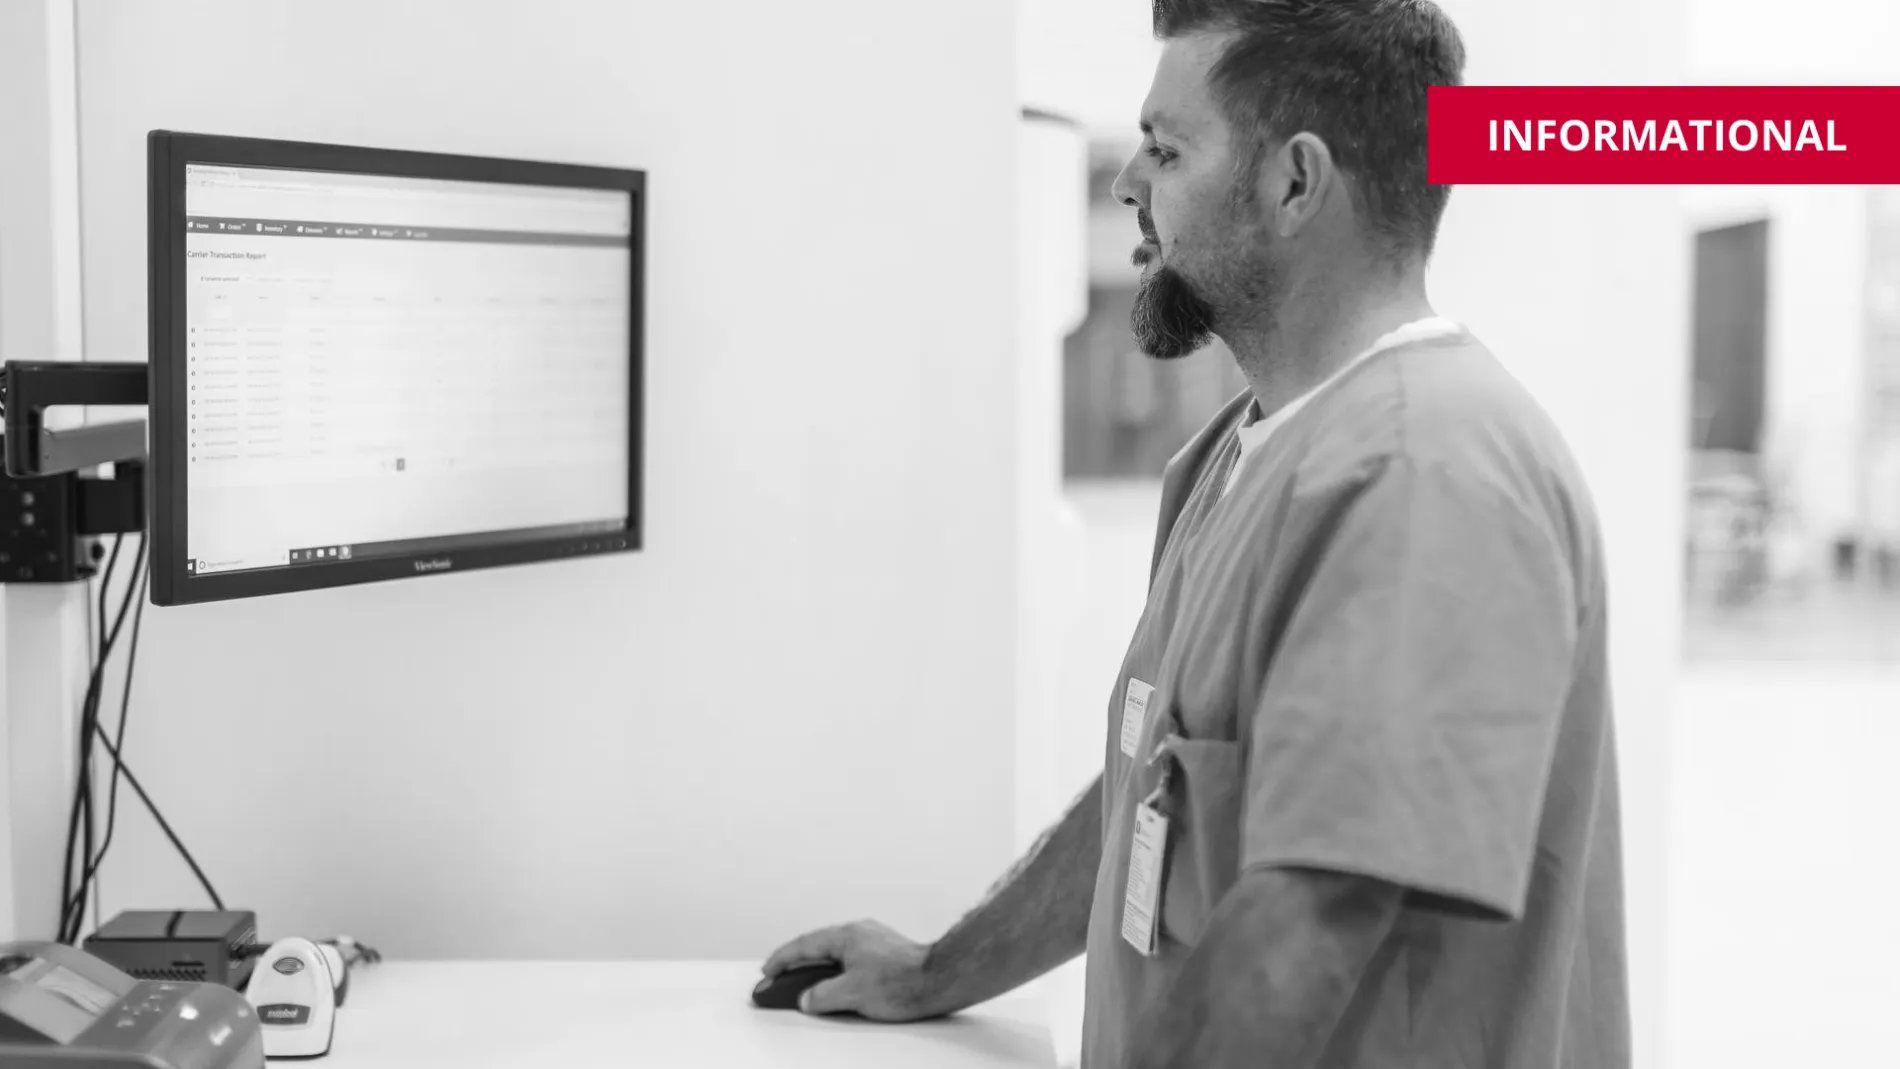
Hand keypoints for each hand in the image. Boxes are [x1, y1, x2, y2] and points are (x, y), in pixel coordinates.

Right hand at [759, 919, 939, 1020]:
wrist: (939, 980)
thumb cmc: (903, 981)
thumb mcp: (851, 993)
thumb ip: (821, 995)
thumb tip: (808, 998)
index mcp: (846, 936)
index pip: (804, 945)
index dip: (782, 959)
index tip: (768, 971)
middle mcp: (859, 933)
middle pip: (819, 948)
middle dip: (797, 967)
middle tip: (780, 983)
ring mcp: (874, 942)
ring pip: (836, 956)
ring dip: (818, 971)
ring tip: (807, 989)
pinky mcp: (886, 955)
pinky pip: (851, 961)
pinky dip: (837, 973)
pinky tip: (839, 987)